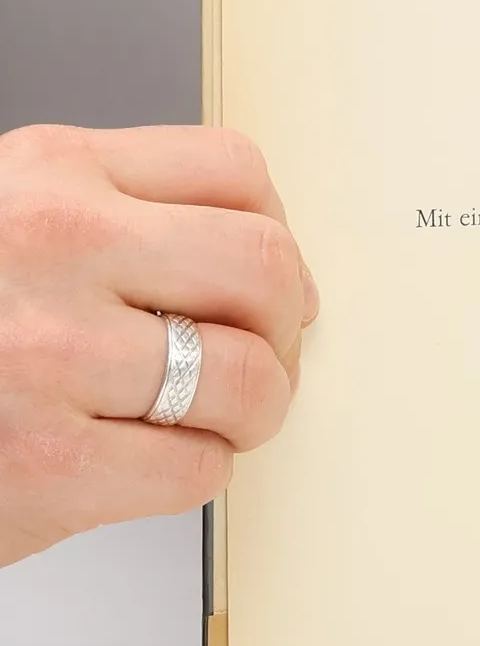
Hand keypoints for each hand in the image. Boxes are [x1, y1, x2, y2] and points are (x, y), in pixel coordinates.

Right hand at [0, 125, 317, 566]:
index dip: (275, 234)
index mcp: (46, 174)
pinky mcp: (48, 468)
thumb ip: (106, 218)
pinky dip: (190, 473)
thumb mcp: (0, 222)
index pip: (235, 171)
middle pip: (268, 269)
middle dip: (284, 327)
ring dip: (251, 412)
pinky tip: (137, 464)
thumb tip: (251, 259)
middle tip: (260, 358)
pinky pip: (199, 469)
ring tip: (209, 420)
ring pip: (252, 379)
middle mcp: (53, 248)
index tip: (265, 280)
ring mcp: (49, 358)